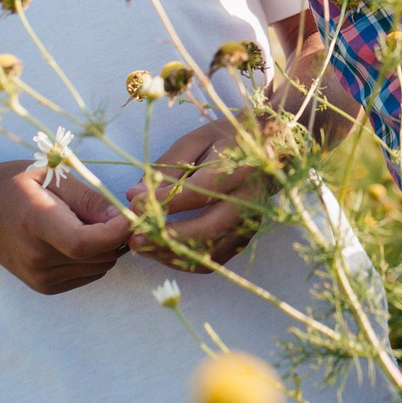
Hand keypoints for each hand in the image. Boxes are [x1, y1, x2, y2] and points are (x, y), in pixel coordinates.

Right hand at [0, 159, 132, 293]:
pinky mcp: (45, 287)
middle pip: (100, 255)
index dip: (115, 232)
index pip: (83, 243)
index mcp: (35, 223)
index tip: (131, 213)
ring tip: (86, 221)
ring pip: (101, 266)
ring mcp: (40, 277)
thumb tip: (125, 217)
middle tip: (112, 210)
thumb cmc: (16, 185)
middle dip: (118, 235)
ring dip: (107, 246)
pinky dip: (95, 257)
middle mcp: (36, 257)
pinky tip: (76, 236)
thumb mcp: (51, 175)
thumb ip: (90, 197)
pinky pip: (91, 274)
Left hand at [125, 116, 270, 271]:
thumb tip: (134, 194)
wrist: (267, 151)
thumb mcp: (196, 141)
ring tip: (142, 246)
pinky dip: (183, 261)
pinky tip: (161, 250)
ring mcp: (247, 225)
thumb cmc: (226, 142)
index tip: (135, 204)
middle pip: (207, 231)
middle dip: (166, 238)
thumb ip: (167, 167)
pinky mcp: (243, 240)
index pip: (199, 191)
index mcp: (238, 170)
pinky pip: (211, 260)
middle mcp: (247, 203)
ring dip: (170, 255)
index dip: (165, 201)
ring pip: (208, 252)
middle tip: (134, 238)